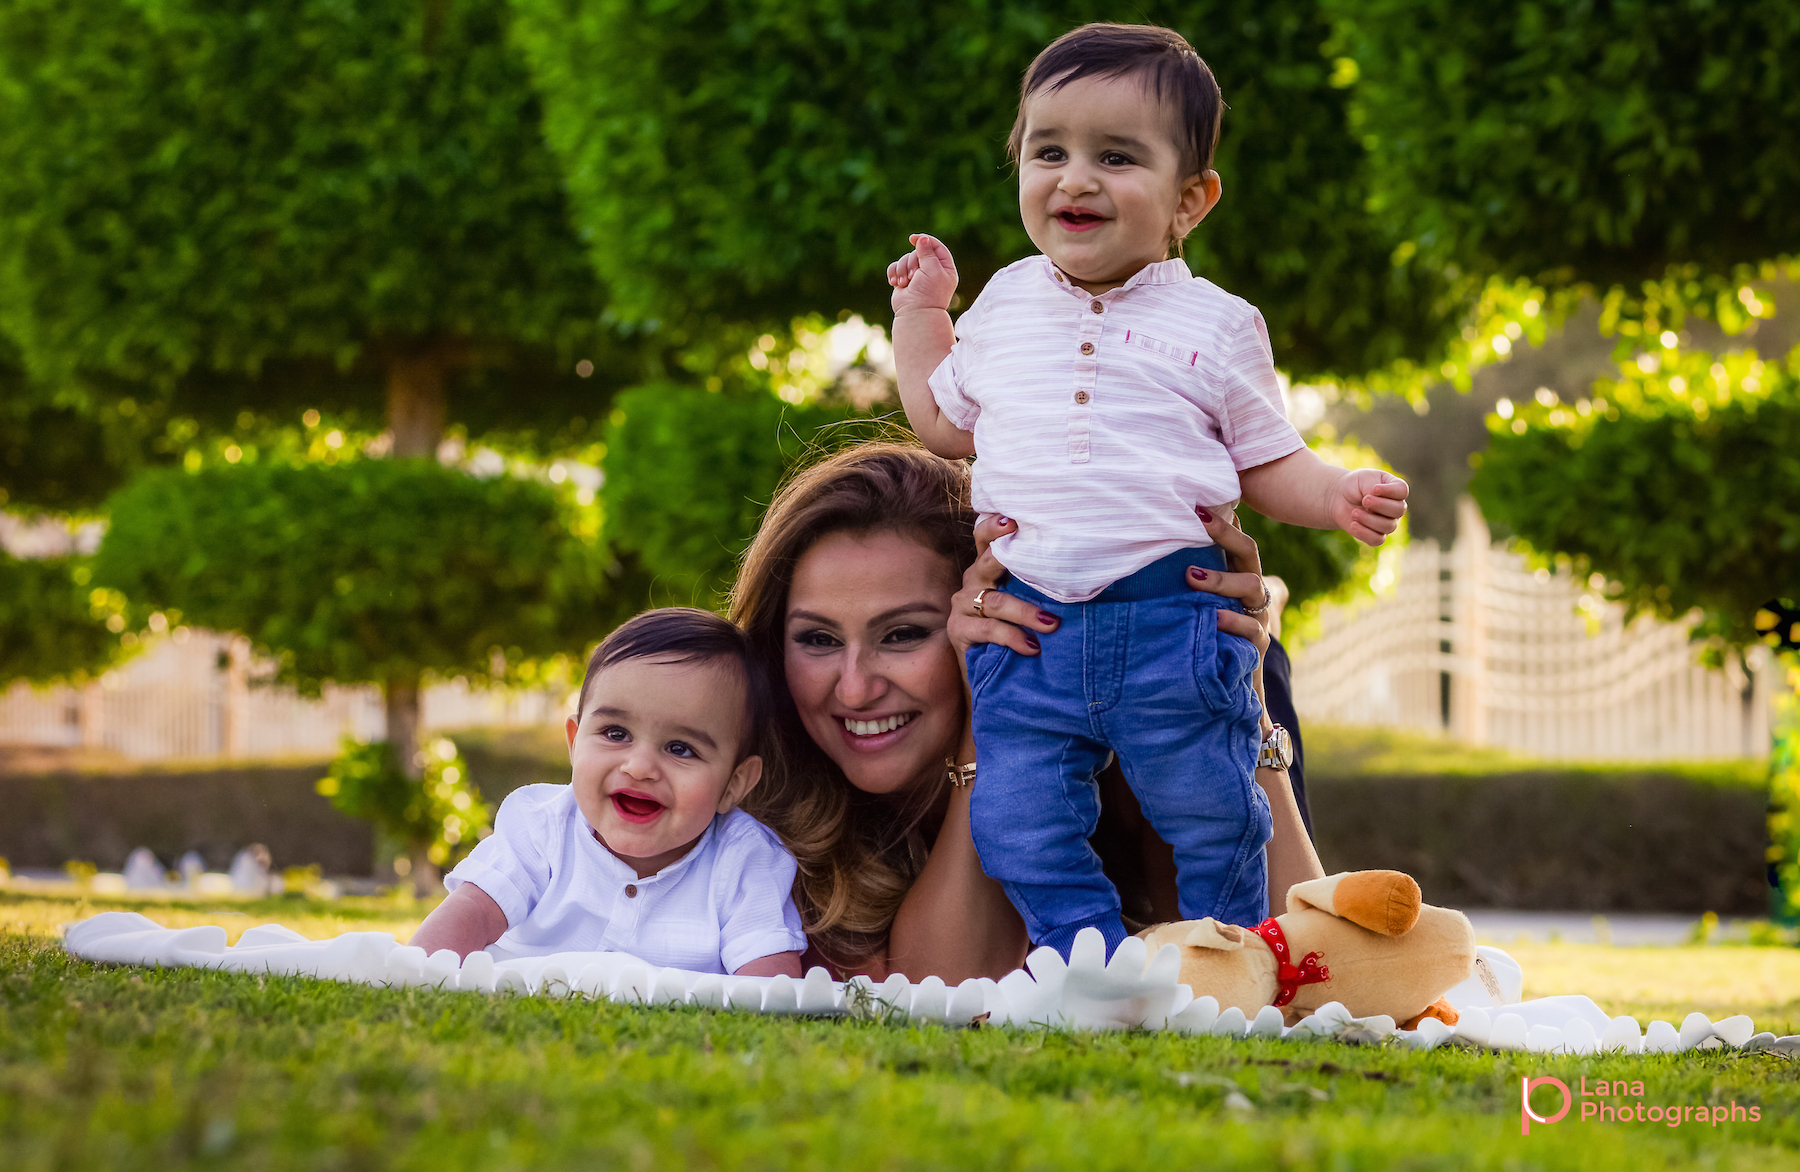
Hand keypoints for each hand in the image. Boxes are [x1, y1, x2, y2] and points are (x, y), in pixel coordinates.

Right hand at [888, 233, 958, 316]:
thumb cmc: (928, 293)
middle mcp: (932, 271)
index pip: (937, 247)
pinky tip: (895, 283)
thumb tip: (922, 239)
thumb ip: (927, 252)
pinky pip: (895, 267)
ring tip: (904, 283)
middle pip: (918, 252)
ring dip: (902, 269)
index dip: (925, 240)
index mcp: (945, 268)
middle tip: (914, 276)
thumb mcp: (932, 269)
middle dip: (912, 262)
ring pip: (905, 259)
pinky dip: (894, 273)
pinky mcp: (904, 280)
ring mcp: (917, 276)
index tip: (913, 238)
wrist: (915, 314)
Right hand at [947, 515, 1058, 670]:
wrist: (990, 671)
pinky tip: (1032, 646)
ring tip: (1052, 625)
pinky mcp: (959, 629)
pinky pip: (989, 629)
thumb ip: (1037, 585)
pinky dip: (1013, 637)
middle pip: (987, 562)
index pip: (985, 538)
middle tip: (1038, 560)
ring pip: (997, 602)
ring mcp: (963, 604)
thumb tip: (1083, 574)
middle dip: (1009, 558)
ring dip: (1026, 613)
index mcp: (988, 568)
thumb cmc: (1015, 629)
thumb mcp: (1026, 601)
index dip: (995, 527)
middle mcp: (973, 580)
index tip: (1014, 520)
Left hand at [1186, 507, 1273, 731]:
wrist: (1227, 681)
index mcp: (1236, 573)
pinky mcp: (1256, 644)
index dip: (1223, 521)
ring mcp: (1256, 615)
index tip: (1197, 505)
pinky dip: (1231, 622)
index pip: (1235, 538)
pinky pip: (1251, 630)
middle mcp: (1250, 589)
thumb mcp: (1194, 605)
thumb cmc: (1205, 633)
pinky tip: (1213, 619)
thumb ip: (1186, 578)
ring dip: (1221, 579)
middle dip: (1224, 534)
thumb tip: (1152, 547)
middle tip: (1197, 522)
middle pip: (1247, 552)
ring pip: (1251, 586)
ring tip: (1192, 577)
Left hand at [1331, 468, 1407, 545]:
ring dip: (1369, 519)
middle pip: (1398, 510)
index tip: (1375, 488)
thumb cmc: (1355, 485)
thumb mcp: (1363, 478)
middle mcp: (1395, 507)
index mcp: (1395, 489)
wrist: (1339, 498)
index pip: (1402, 490)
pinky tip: (1353, 524)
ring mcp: (1388, 522)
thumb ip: (1372, 486)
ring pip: (1388, 526)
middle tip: (1364, 500)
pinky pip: (1377, 540)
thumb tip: (1377, 501)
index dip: (1390, 491)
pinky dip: (1364, 533)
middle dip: (1380, 505)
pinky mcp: (1376, 535)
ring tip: (1354, 512)